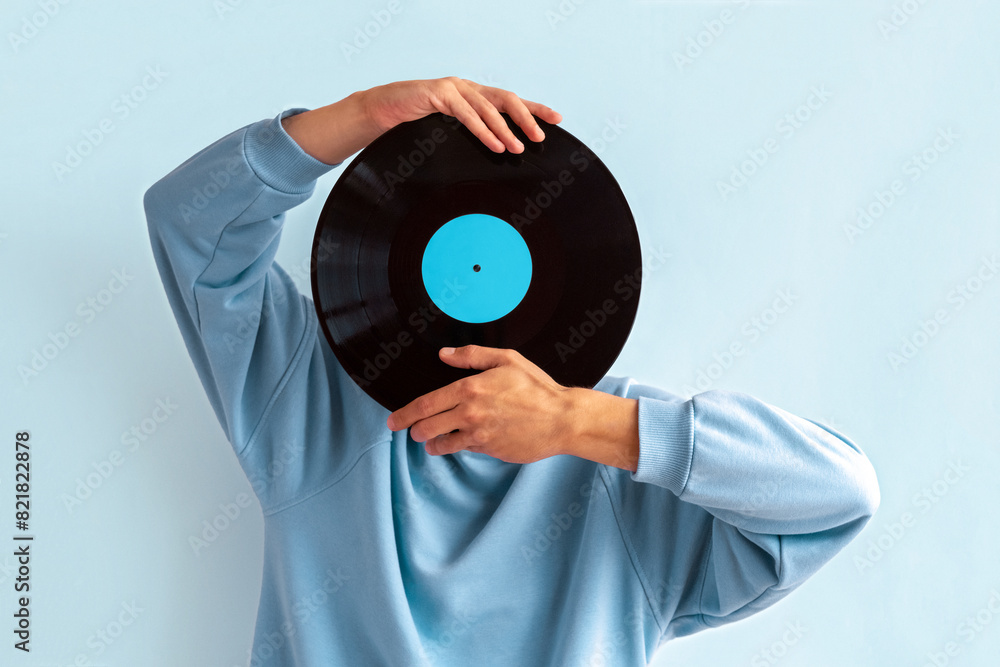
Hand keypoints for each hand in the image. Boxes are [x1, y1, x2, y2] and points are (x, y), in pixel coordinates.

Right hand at [361, 77, 562, 152]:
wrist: (381, 110)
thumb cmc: (414, 123)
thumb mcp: (448, 132)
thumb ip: (471, 136)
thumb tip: (496, 156)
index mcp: (474, 96)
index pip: (510, 101)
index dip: (535, 108)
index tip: (557, 118)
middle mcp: (468, 88)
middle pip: (506, 99)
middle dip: (527, 117)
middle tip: (540, 137)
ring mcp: (454, 88)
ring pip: (488, 107)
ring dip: (506, 129)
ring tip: (518, 148)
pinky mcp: (438, 93)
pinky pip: (466, 113)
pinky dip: (483, 129)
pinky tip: (495, 144)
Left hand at [386, 345, 574, 463]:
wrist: (562, 418)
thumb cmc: (537, 387)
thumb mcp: (507, 360)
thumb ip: (472, 354)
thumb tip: (444, 354)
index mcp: (470, 388)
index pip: (425, 405)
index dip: (404, 414)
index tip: (393, 421)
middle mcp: (469, 413)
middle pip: (426, 427)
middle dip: (414, 430)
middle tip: (411, 431)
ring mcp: (478, 435)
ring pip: (441, 443)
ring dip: (432, 443)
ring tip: (432, 441)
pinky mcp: (489, 450)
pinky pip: (463, 449)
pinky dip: (457, 446)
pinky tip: (461, 441)